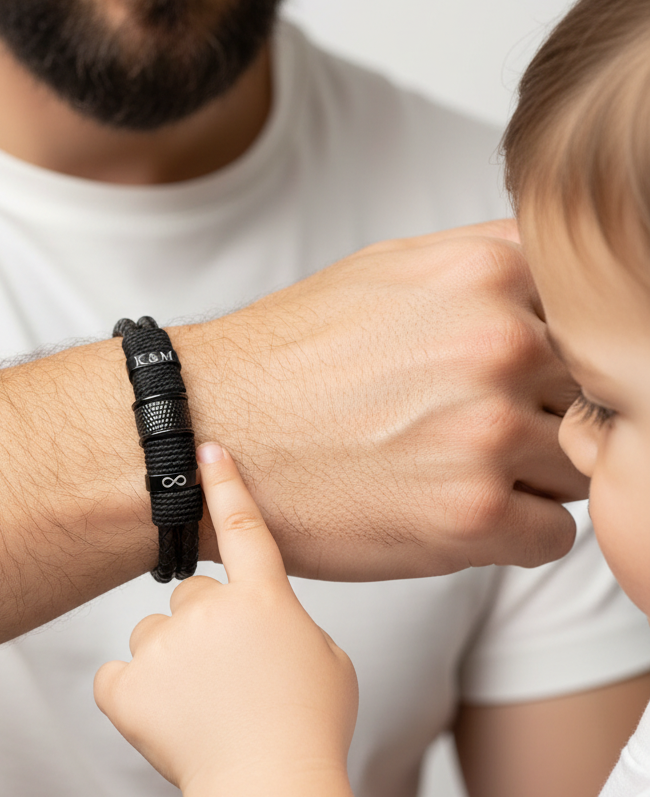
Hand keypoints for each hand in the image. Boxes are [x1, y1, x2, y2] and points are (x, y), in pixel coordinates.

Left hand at [94, 444, 357, 792]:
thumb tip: (262, 624)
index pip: (242, 525)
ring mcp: (164, 646)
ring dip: (169, 661)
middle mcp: (209, 610)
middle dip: (204, 626)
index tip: (206, 448)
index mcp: (264, 598)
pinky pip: (116, 677)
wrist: (270, 789)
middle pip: (191, 595)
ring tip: (202, 708)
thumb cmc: (309, 730)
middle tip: (228, 674)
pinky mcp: (127, 686)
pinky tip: (165, 722)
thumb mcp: (329, 662)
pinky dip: (133, 696)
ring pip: (153, 635)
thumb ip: (289, 625)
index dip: (224, 484)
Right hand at [176, 220, 586, 579]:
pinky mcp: (473, 515)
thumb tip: (564, 283)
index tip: (520, 375)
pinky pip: (555, 534)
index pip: (589, 317)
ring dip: (529, 475)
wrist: (207, 426)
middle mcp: (500, 342)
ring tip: (451, 467)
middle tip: (471, 428)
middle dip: (544, 414)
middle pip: (590, 393)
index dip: (556, 353)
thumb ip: (485, 263)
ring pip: (577, 466)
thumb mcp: (388, 268)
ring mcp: (488, 429)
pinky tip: (449, 509)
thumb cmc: (293, 356)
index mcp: (487, 270)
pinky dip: (513, 533)